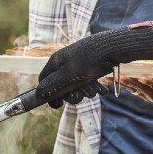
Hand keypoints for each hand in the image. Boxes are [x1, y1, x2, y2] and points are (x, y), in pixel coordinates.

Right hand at [35, 22, 152, 107]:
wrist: (113, 48)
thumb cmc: (89, 60)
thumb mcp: (68, 75)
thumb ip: (53, 85)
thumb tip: (38, 94)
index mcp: (56, 62)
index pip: (44, 80)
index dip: (48, 94)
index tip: (58, 105)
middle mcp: (65, 63)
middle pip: (61, 86)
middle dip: (72, 95)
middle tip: (80, 96)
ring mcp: (78, 65)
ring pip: (76, 86)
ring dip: (85, 92)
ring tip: (94, 89)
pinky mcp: (90, 67)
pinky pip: (88, 82)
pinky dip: (94, 87)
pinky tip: (102, 89)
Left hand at [103, 60, 152, 101]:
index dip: (150, 82)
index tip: (142, 77)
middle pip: (139, 87)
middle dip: (128, 81)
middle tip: (118, 75)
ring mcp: (147, 95)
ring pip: (132, 88)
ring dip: (119, 83)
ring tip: (106, 78)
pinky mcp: (142, 93)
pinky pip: (129, 88)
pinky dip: (119, 84)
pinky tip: (108, 79)